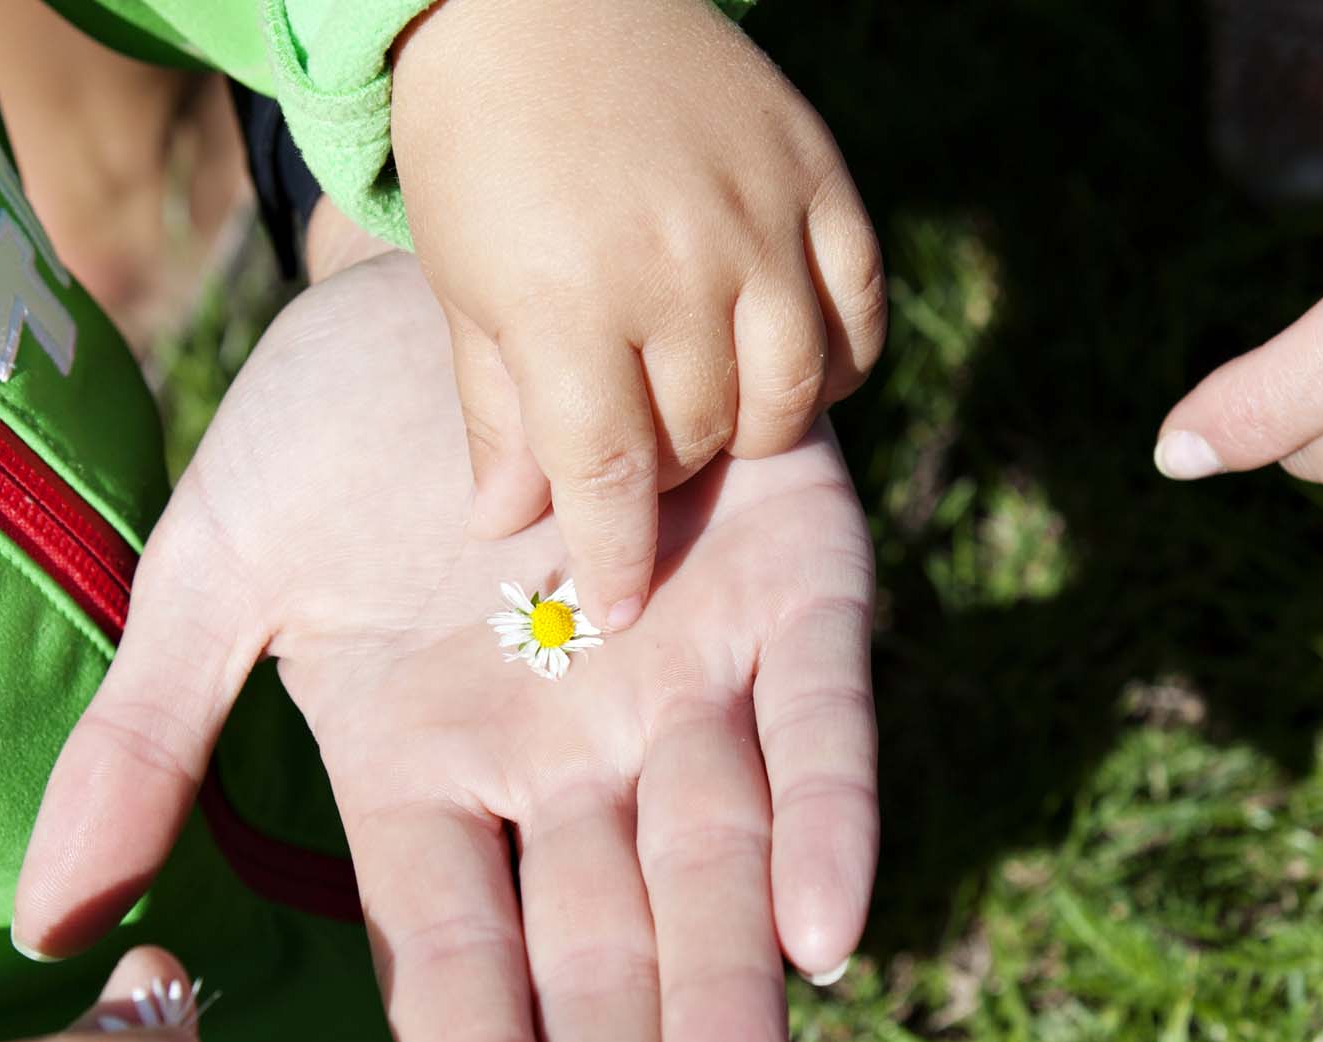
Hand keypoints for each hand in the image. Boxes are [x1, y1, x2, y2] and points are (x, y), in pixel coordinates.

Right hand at [12, 251, 876, 1041]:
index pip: (458, 962)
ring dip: (738, 1013)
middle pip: (605, 960)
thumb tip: (43, 929)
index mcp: (432, 774)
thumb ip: (145, 742)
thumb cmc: (333, 424)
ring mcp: (687, 678)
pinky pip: (821, 718)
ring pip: (722, 872)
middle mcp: (567, 759)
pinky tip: (833, 937)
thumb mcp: (212, 572)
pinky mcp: (796, 589)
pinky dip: (832, 814)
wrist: (468, 271)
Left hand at [388, 0, 885, 631]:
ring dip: (751, 429)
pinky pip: (858, 308)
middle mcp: (673, 266)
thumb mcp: (464, 288)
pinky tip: (788, 366)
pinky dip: (835, 360)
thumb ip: (496, 415)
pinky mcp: (818, 176)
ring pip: (792, 393)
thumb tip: (509, 530)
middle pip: (703, 439)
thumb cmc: (480, 154)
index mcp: (565, 302)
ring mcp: (757, 217)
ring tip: (709, 414)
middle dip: (670, 474)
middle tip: (642, 460)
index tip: (621, 606)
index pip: (608, 473)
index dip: (618, 555)